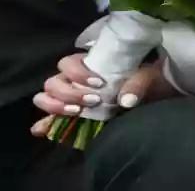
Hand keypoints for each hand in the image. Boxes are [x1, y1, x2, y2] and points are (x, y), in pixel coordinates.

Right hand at [30, 53, 172, 136]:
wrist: (152, 95)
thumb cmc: (145, 81)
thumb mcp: (147, 77)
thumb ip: (139, 83)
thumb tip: (126, 100)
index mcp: (86, 65)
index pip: (67, 63)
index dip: (77, 73)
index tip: (98, 84)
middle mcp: (72, 80)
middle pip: (53, 82)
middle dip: (69, 93)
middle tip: (93, 101)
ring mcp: (69, 99)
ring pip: (46, 97)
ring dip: (57, 106)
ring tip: (78, 113)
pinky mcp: (71, 117)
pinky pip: (48, 119)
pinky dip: (44, 124)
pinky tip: (41, 130)